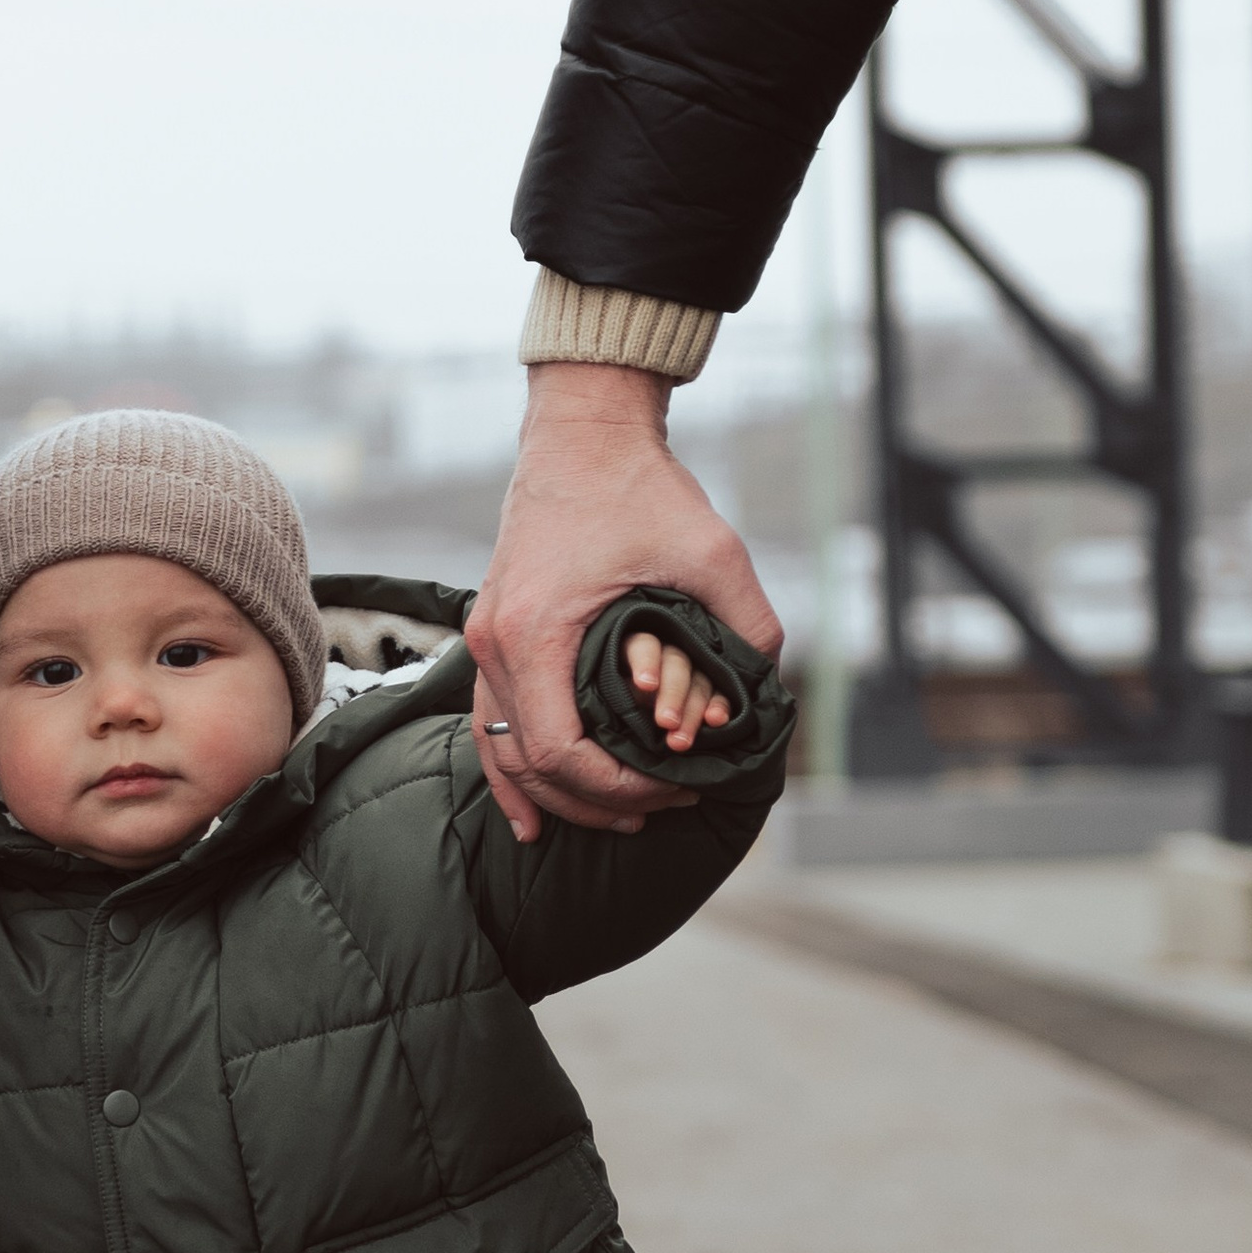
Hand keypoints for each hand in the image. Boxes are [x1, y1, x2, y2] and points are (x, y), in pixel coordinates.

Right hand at [468, 361, 781, 840]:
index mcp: (536, 633)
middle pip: (528, 765)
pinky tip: (530, 811)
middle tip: (656, 813)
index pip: (562, 753)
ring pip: (501, 752)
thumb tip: (767, 690)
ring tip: (612, 822)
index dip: (617, 790)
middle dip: (593, 802)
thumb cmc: (639, 486)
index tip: (673, 788)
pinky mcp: (492, 633)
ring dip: (551, 797)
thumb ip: (748, 623)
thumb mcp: (712, 551)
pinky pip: (489, 723)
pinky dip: (511, 770)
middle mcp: (495, 645)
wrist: (583, 430)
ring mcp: (484, 641)